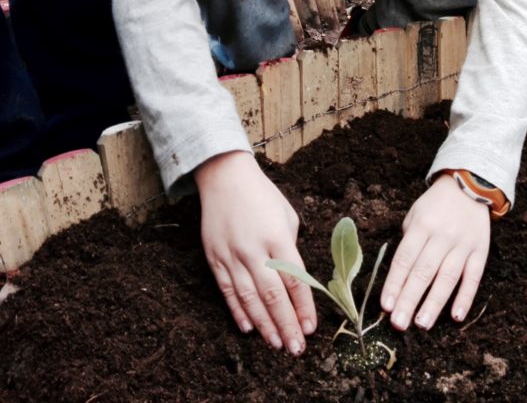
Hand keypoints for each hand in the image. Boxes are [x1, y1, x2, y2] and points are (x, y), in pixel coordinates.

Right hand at [195, 151, 317, 354]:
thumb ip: (290, 250)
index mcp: (277, 238)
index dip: (304, 307)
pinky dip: (238, 312)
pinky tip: (249, 329)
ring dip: (265, 325)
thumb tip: (294, 280)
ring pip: (249, 299)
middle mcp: (254, 250)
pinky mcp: (215, 258)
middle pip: (273, 296)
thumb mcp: (287, 217)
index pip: (295, 281)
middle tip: (296, 349)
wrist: (225, 177)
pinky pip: (227, 291)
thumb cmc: (263, 196)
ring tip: (277, 344)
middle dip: (286, 326)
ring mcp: (232, 256)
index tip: (311, 328)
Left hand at [379, 173, 490, 330]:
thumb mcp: (415, 214)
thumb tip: (398, 277)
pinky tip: (457, 316)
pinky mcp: (481, 250)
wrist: (470, 185)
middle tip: (399, 324)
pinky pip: (473, 277)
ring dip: (434, 304)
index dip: (394, 283)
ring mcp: (463, 244)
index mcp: (422, 225)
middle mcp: (442, 236)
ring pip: (447, 278)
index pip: (405, 259)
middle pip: (423, 272)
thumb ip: (408, 242)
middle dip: (410, 299)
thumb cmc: (435, 205)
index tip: (386, 306)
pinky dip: (465, 297)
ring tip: (422, 324)